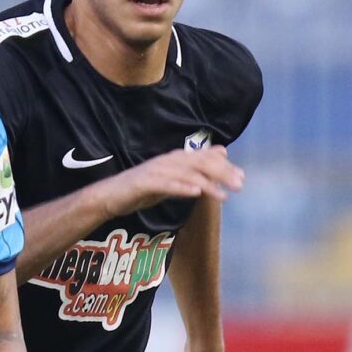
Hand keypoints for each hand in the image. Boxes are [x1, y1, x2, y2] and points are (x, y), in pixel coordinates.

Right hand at [104, 145, 243, 217]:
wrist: (110, 196)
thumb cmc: (141, 189)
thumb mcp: (172, 179)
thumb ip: (194, 169)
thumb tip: (220, 155)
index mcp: (175, 159)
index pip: (205, 158)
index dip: (224, 167)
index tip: (241, 177)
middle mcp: (168, 161)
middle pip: (199, 163)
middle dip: (221, 173)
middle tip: (239, 185)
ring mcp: (156, 171)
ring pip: (186, 173)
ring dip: (207, 183)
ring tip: (223, 194)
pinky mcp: (144, 183)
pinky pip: (166, 184)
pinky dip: (181, 187)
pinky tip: (195, 192)